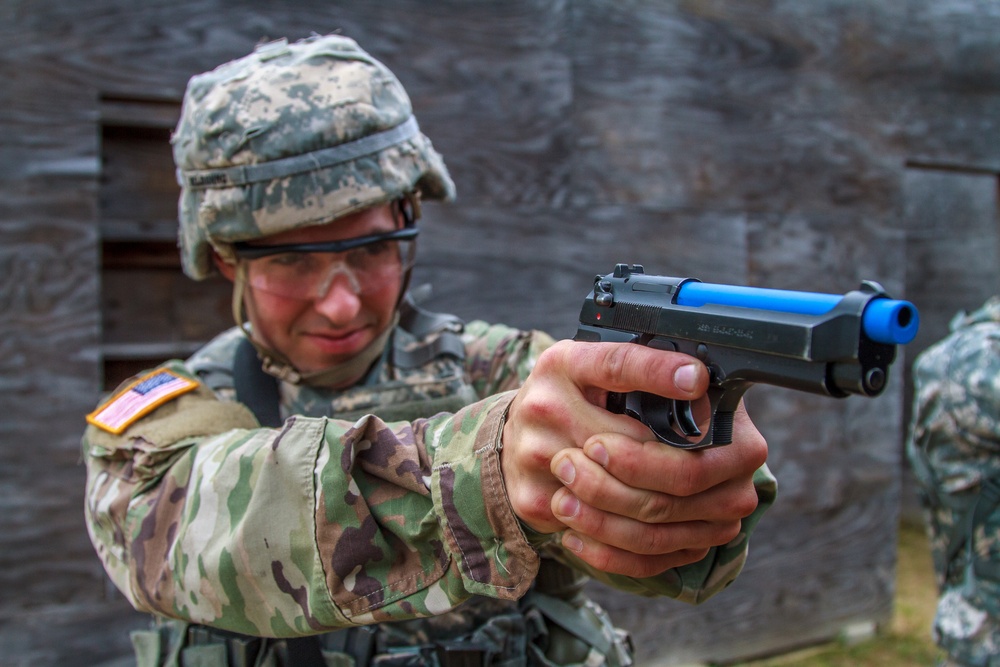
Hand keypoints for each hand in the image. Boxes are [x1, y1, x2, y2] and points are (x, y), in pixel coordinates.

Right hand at [501, 340, 766, 577]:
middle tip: (716, 471)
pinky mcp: (534, 499)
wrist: (511, 438)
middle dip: (683, 466)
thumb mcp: (595, 370)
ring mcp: (535, 456)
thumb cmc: (570, 400)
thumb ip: (639, 374)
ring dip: (676, 509)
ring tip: (702, 504)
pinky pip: (602, 535)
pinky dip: (646, 542)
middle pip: (630, 448)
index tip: (699, 378)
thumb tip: (704, 388)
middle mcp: (544, 406)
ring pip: (625, 499)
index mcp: (564, 364)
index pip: (615, 364)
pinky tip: (675, 533)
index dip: (658, 372)